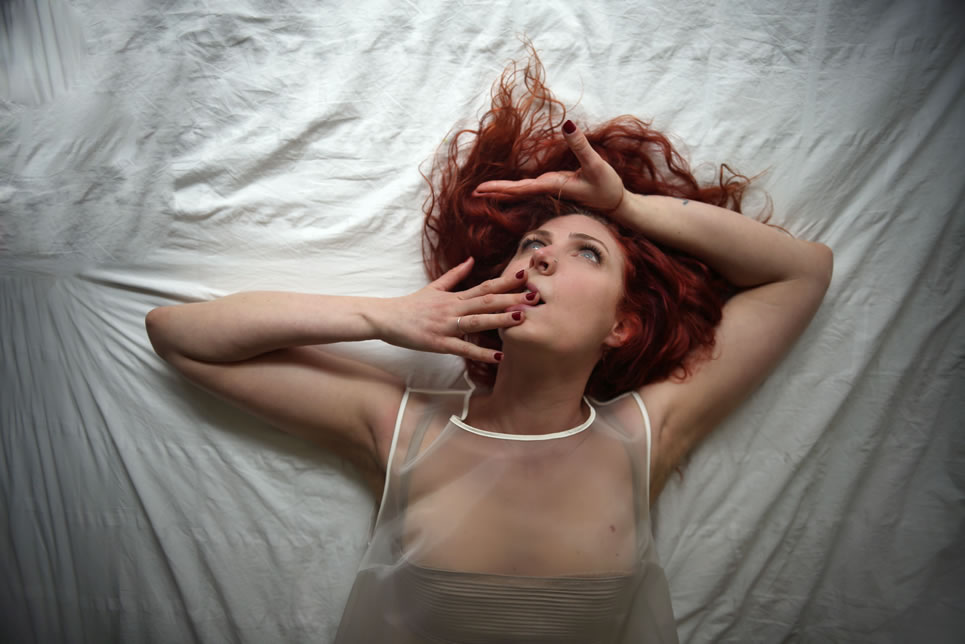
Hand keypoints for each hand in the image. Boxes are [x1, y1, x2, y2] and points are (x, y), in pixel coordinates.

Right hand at [374, 258, 535, 362]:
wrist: (385, 318)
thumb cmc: (410, 305)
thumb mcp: (434, 286)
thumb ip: (454, 275)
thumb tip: (471, 260)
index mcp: (453, 296)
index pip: (484, 286)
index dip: (505, 281)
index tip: (524, 275)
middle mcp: (452, 308)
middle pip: (486, 301)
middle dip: (511, 298)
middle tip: (533, 296)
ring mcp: (445, 325)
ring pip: (477, 322)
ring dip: (500, 320)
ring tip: (521, 318)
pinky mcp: (438, 343)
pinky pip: (463, 348)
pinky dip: (481, 353)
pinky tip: (498, 356)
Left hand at [472, 120, 626, 213]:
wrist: (617, 204)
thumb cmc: (607, 187)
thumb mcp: (595, 164)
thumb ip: (580, 145)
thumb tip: (566, 124)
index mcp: (553, 186)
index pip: (520, 188)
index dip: (499, 188)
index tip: (479, 190)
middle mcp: (548, 189)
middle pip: (516, 192)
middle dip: (494, 193)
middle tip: (472, 193)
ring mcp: (551, 188)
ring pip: (521, 191)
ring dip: (502, 191)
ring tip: (482, 192)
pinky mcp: (556, 186)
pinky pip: (529, 188)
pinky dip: (514, 188)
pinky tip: (506, 188)